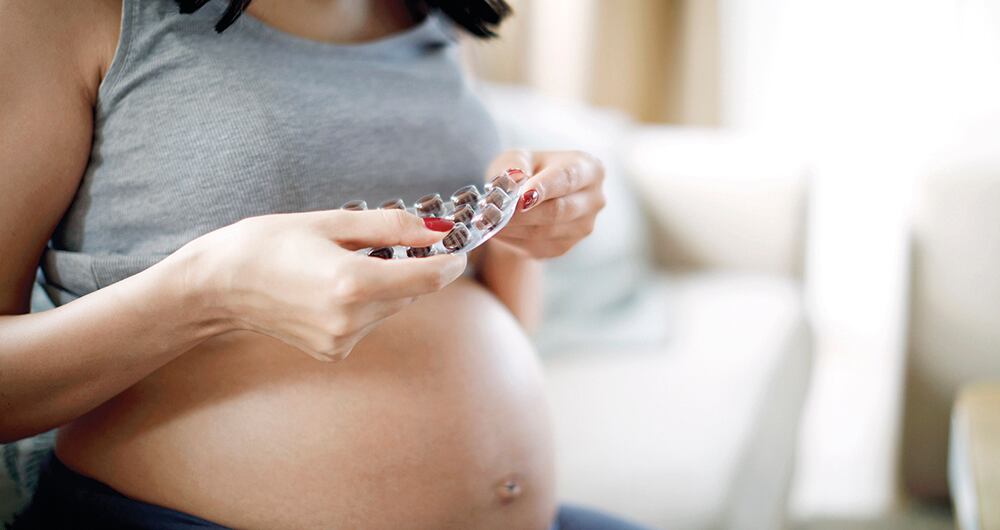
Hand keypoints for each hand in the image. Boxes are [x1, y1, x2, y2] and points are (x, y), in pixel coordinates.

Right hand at [179, 209, 464, 360]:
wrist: (218, 287)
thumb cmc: (267, 243)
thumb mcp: (330, 222)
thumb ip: (390, 226)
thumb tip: (437, 229)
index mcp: (352, 283)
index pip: (429, 278)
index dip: (449, 261)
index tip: (455, 246)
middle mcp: (351, 320)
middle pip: (412, 292)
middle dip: (411, 267)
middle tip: (389, 241)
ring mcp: (341, 341)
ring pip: (392, 307)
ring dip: (387, 285)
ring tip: (345, 263)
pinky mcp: (333, 352)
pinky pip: (369, 322)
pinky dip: (365, 303)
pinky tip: (331, 288)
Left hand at [488, 150, 605, 258]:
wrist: (530, 198)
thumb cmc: (527, 170)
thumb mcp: (517, 157)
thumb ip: (513, 166)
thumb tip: (512, 183)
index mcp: (589, 169)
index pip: (567, 178)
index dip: (544, 188)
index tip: (521, 197)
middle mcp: (593, 200)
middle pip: (558, 210)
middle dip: (522, 213)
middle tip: (492, 213)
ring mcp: (582, 227)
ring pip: (544, 232)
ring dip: (513, 228)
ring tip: (487, 220)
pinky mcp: (565, 247)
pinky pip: (536, 246)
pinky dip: (512, 239)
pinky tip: (496, 229)